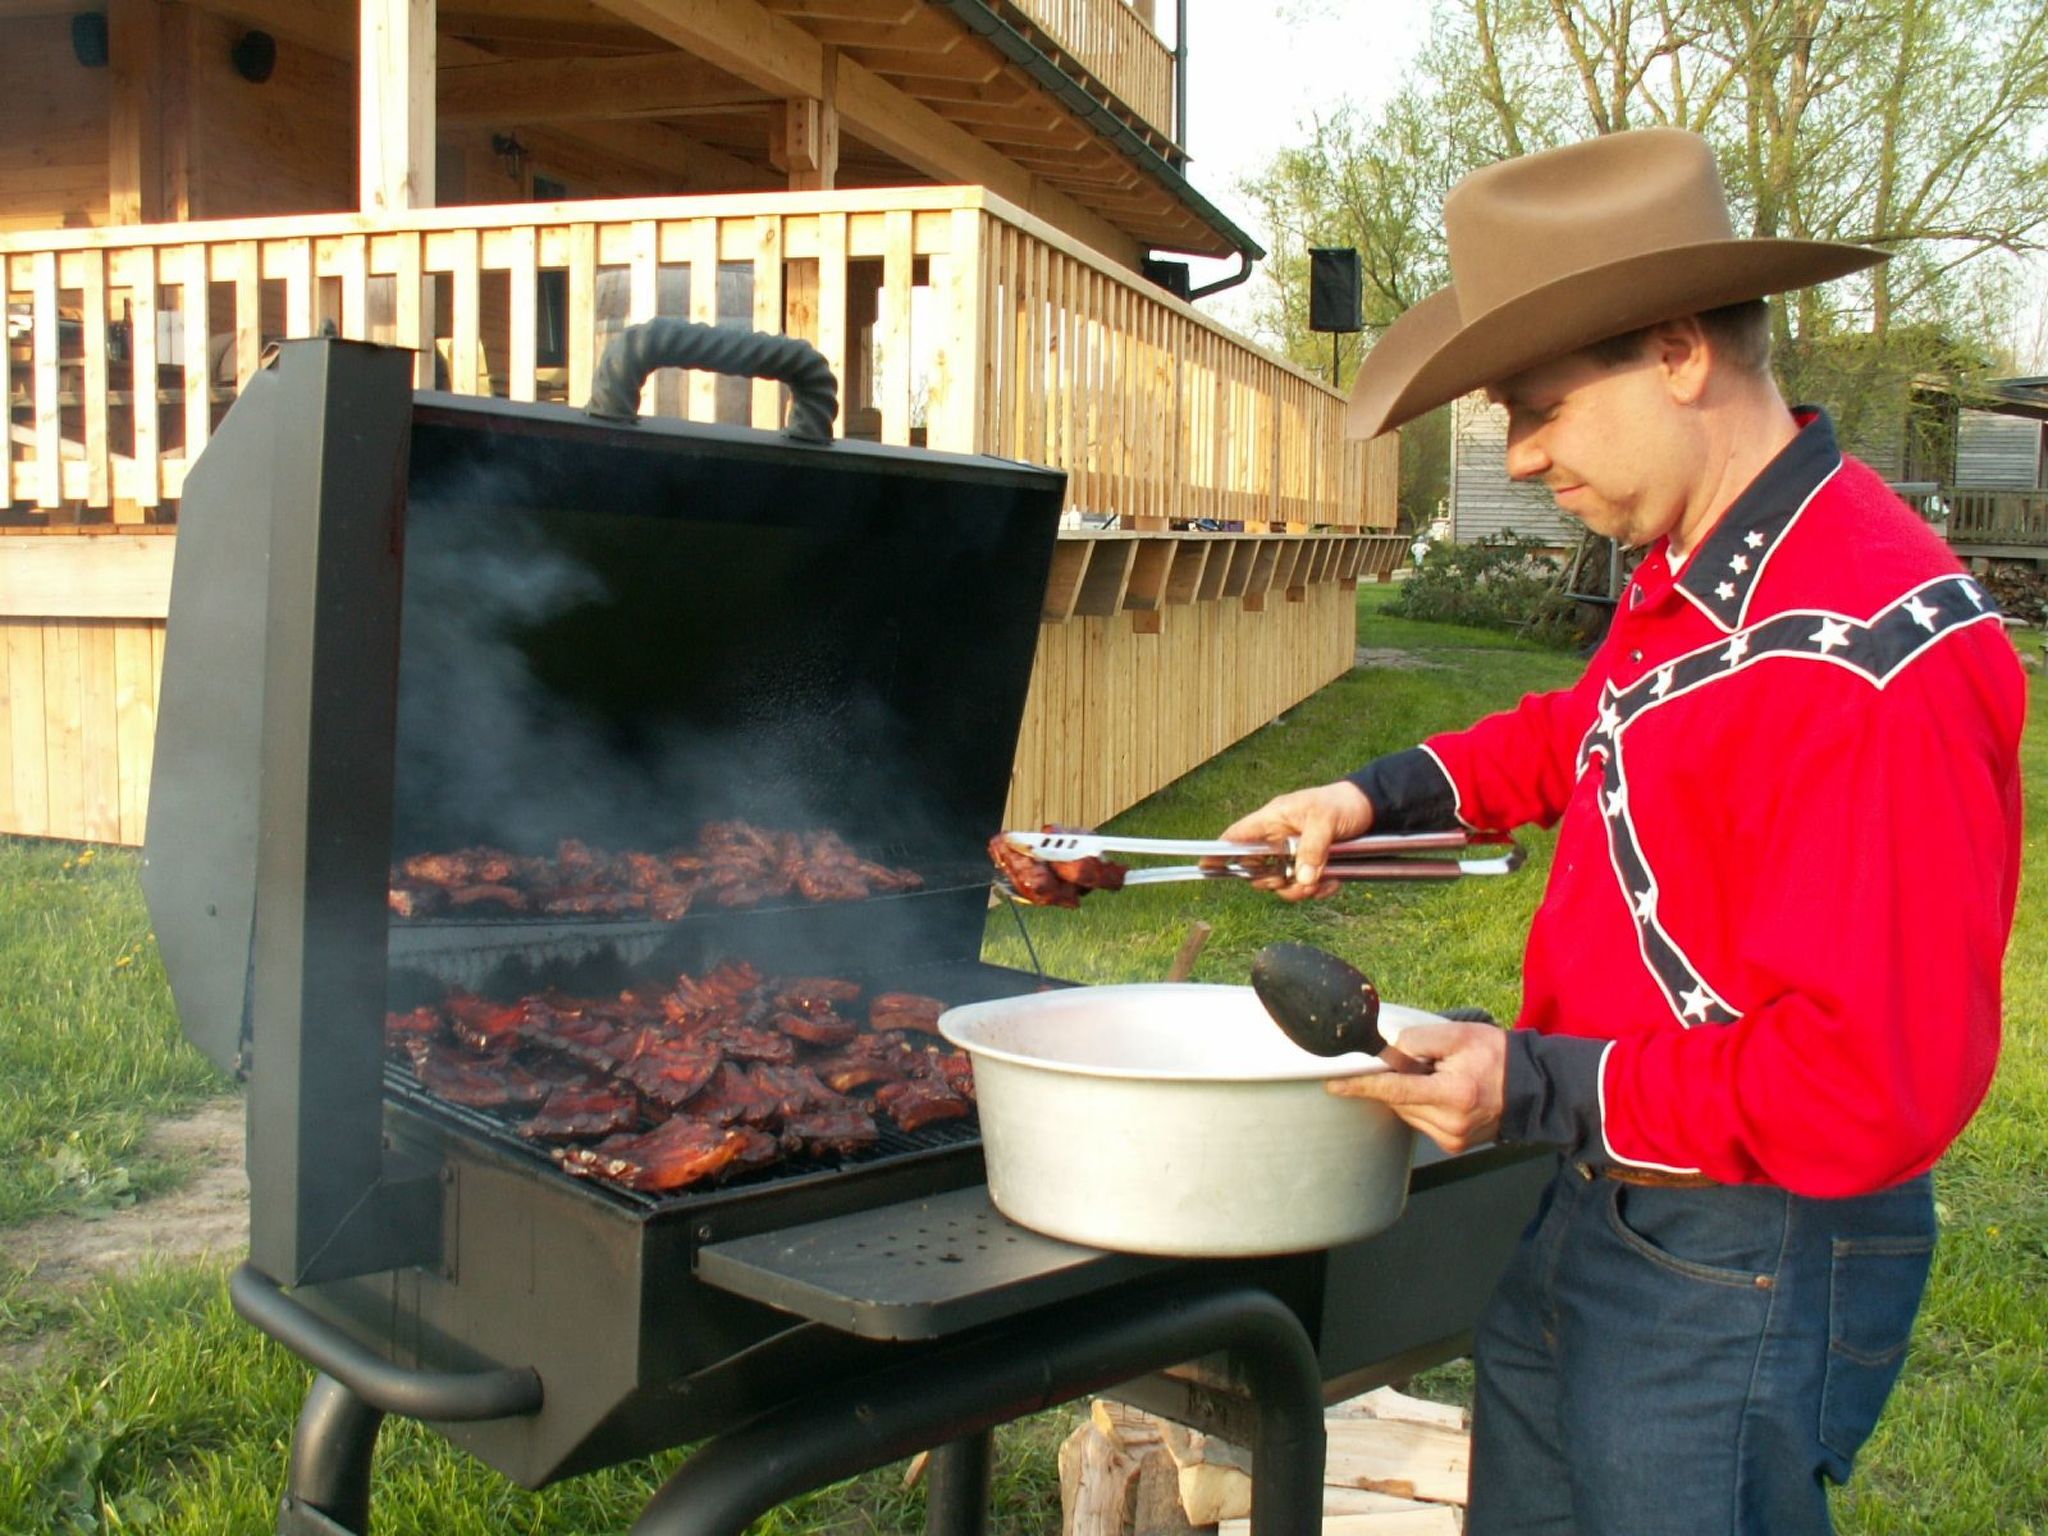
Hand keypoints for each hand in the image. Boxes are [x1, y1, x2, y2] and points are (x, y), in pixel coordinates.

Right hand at [1214, 781, 1374, 900]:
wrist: (1371, 808)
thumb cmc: (1342, 803)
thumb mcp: (1325, 821)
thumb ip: (1311, 849)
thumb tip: (1302, 879)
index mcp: (1272, 819)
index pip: (1237, 837)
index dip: (1219, 852)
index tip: (1206, 868)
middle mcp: (1278, 839)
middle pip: (1257, 870)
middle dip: (1272, 881)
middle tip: (1288, 879)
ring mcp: (1294, 854)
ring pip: (1282, 883)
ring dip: (1298, 890)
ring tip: (1319, 883)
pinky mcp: (1311, 865)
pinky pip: (1304, 886)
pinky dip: (1317, 890)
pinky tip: (1333, 882)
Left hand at [1327, 1021, 1505, 1154]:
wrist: (1532, 1087)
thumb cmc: (1496, 1055)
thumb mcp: (1458, 1035)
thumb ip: (1418, 1040)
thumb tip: (1389, 1054)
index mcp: (1453, 1094)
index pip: (1394, 1090)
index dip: (1361, 1086)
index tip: (1333, 1085)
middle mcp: (1450, 1123)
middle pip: (1398, 1100)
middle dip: (1396, 1081)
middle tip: (1420, 1064)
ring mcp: (1452, 1138)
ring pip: (1407, 1112)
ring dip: (1411, 1094)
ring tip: (1440, 1078)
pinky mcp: (1453, 1146)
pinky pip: (1420, 1122)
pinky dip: (1422, 1105)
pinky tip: (1443, 1093)